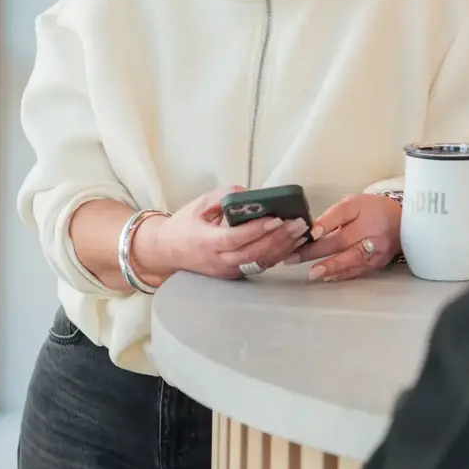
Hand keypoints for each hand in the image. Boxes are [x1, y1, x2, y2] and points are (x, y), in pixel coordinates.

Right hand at [132, 187, 308, 281]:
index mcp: (205, 241)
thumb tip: (251, 194)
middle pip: (252, 253)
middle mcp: (217, 261)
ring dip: (282, 248)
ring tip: (300, 233)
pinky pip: (258, 266)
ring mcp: (226, 271)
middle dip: (278, 238)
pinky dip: (277, 255)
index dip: (257, 230)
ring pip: (258, 262)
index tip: (276, 218)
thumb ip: (224, 196)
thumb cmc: (185, 223)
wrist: (168, 250)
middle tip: (297, 223)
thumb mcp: (200, 203)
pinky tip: (291, 243)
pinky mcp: (234, 274)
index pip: (235, 238)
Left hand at [286, 193, 400, 281]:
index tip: (307, 234)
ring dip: (331, 267)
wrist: (403, 222)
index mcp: (363, 214)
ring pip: (352, 260)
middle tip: (293, 259)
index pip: (341, 217)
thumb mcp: (353, 203)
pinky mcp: (379, 263)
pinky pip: (359, 271)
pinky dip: (342, 274)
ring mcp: (377, 251)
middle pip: (342, 243)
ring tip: (312, 274)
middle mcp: (372, 233)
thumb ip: (333, 216)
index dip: (325, 226)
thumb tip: (313, 231)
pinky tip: (327, 277)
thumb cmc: (372, 210)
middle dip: (316, 253)